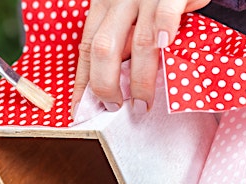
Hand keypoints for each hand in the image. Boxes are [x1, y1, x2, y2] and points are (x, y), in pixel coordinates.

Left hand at [72, 0, 208, 114]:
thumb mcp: (125, 14)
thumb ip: (118, 42)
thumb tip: (108, 85)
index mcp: (102, 8)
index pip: (85, 50)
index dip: (82, 82)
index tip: (79, 110)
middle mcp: (118, 2)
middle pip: (103, 48)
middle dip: (106, 85)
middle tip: (115, 107)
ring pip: (138, 42)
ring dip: (140, 79)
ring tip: (142, 103)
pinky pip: (165, 13)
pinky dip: (165, 29)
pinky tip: (165, 46)